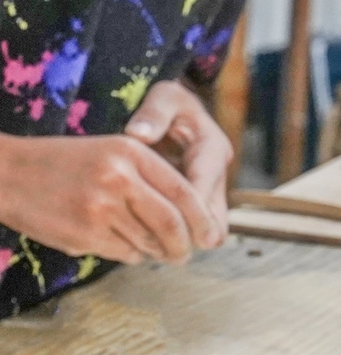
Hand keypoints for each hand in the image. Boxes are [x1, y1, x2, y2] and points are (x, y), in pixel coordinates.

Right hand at [0, 130, 218, 264]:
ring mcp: (100, 209)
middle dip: (184, 244)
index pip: (182, 190)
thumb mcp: (104, 152)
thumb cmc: (54, 164)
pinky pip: (123, 253)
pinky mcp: (84, 235)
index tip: (209, 233)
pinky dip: (130, 254)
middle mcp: (118, 179)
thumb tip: (181, 216)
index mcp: (128, 152)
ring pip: (148, 242)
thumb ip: (142, 176)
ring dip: (155, 252)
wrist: (3, 174)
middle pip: (172, 223)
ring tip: (153, 251)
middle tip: (186, 254)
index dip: (201, 217)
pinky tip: (119, 245)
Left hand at [124, 80, 232, 247]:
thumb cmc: (165, 104)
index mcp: (212, 148)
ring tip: (159, 256)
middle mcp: (216, 172)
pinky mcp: (197, 200)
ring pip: (207, 225)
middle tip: (166, 253)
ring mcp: (209, 189)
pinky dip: (177, 236)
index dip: (191, 208)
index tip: (174, 229)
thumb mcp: (162, 99)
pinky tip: (153, 248)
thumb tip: (138, 134)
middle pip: (211, 213)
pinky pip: (194, 225)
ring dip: (185, 239)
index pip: (203, 183)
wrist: (172, 111)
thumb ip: (153, 114)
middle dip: (190, 232)